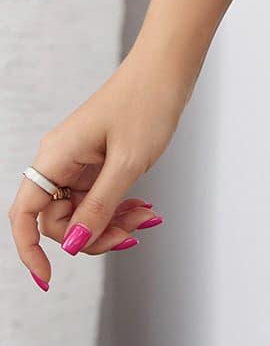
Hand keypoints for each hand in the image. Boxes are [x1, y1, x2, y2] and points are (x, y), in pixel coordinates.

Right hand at [9, 52, 181, 290]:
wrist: (168, 67)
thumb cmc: (147, 102)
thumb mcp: (126, 164)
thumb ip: (99, 208)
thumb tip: (74, 246)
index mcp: (56, 157)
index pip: (25, 214)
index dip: (30, 250)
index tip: (47, 278)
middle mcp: (61, 159)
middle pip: (59, 220)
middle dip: (92, 235)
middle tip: (130, 235)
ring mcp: (79, 159)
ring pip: (83, 211)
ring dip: (111, 222)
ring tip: (145, 217)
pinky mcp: (98, 159)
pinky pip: (99, 196)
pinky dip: (119, 206)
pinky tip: (144, 208)